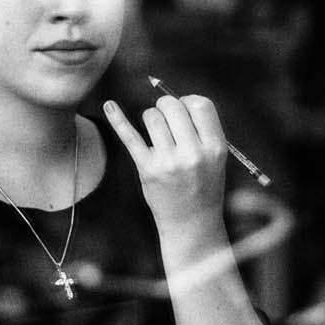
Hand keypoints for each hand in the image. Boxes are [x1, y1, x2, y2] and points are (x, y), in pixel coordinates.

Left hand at [104, 94, 228, 229]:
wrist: (193, 225)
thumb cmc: (204, 187)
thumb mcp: (216, 159)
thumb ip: (202, 130)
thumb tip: (174, 99)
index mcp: (215, 147)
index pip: (200, 104)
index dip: (189, 102)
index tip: (184, 111)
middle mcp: (193, 153)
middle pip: (173, 106)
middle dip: (167, 107)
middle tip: (167, 121)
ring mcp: (169, 162)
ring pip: (152, 116)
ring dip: (151, 118)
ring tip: (157, 135)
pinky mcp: (147, 169)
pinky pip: (130, 136)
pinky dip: (118, 119)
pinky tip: (109, 106)